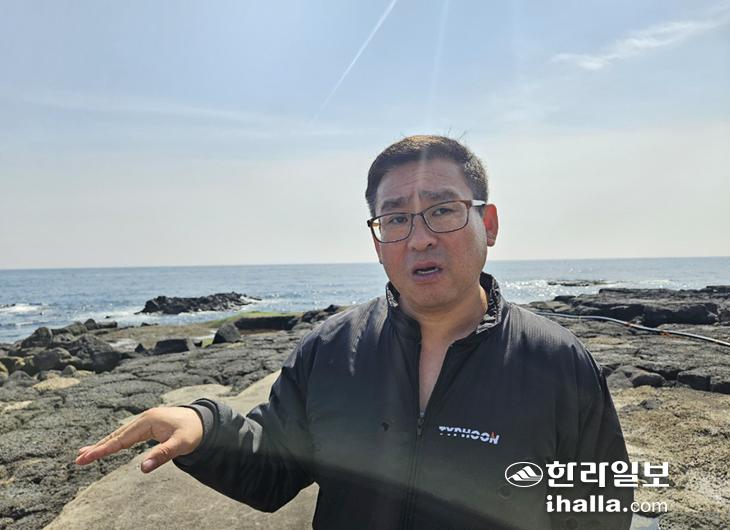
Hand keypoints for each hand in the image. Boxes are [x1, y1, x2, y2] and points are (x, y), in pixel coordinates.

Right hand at [75, 406, 203, 472]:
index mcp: (148, 421)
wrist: (203, 421)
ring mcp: (144, 421)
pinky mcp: (147, 425)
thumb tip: (143, 468)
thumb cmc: (193, 432)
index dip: (103, 449)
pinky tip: (106, 446)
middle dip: (97, 447)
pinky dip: (114, 441)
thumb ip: (162, 455)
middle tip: (78, 459)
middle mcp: (143, 419)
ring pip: (120, 434)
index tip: (86, 457)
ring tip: (84, 454)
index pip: (121, 438)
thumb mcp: (180, 445)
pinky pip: (127, 435)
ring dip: (103, 444)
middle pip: (116, 435)